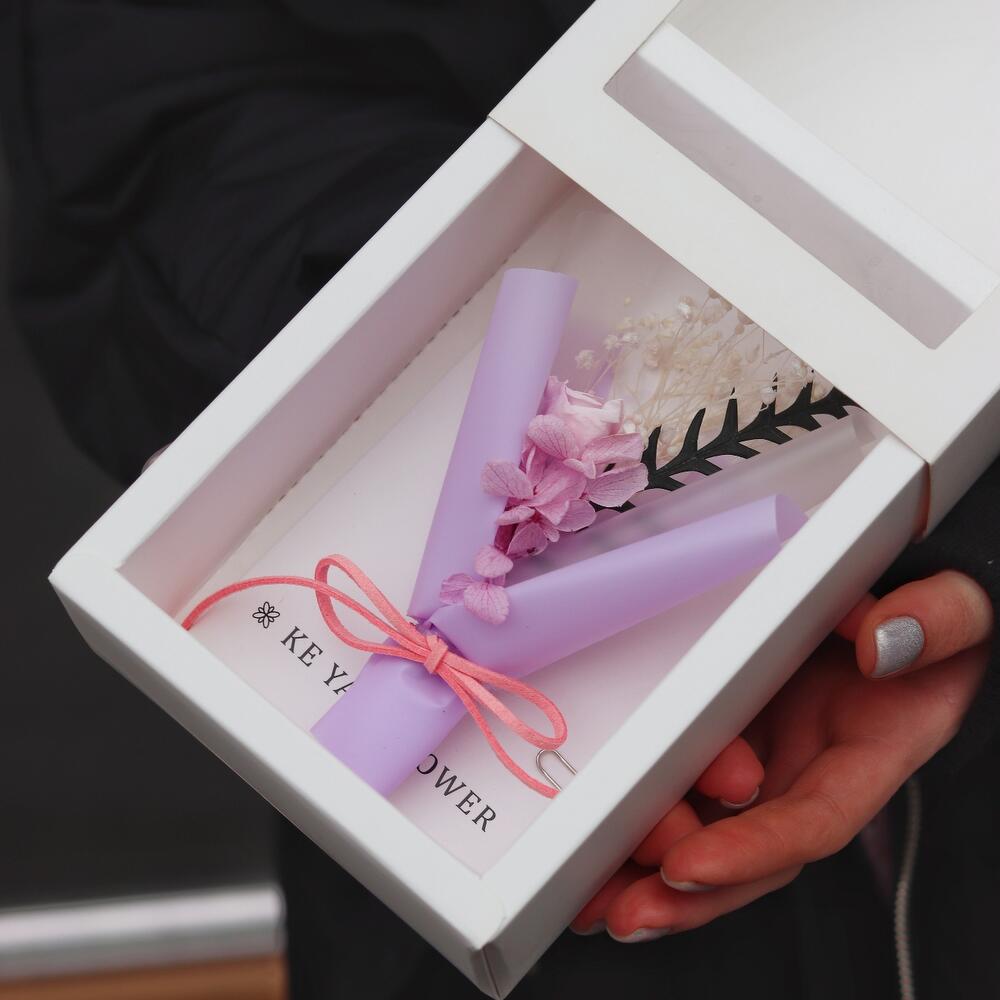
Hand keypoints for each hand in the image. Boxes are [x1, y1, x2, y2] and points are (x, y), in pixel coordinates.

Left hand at [572, 570, 992, 941]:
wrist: (903, 608)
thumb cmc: (935, 624)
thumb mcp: (960, 613)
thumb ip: (939, 622)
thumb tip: (881, 642)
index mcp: (870, 754)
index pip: (812, 821)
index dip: (753, 850)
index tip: (689, 865)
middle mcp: (812, 770)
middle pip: (748, 851)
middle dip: (682, 889)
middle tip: (615, 901)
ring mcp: (769, 755)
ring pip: (709, 830)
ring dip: (648, 869)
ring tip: (588, 891)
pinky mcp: (731, 731)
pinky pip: (686, 783)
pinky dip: (641, 816)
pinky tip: (596, 845)